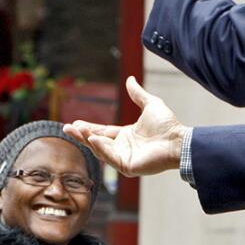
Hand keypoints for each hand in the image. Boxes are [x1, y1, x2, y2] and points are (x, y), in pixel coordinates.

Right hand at [64, 77, 187, 176]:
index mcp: (126, 136)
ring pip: (100, 150)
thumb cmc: (167, 125)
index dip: (87, 128)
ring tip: (79, 130)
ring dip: (88, 140)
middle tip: (66, 128)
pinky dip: (101, 148)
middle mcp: (122, 148)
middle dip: (81, 135)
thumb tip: (130, 79)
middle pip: (96, 142)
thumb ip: (137, 94)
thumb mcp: (150, 104)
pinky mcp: (127, 166)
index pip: (102, 132)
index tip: (74, 123)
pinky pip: (110, 158)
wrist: (178, 139)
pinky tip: (93, 139)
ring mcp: (124, 159)